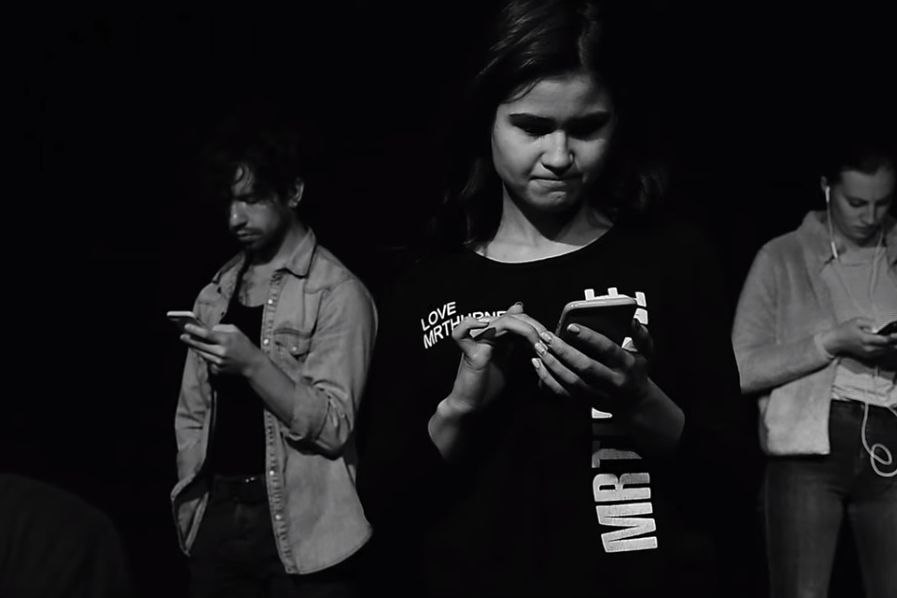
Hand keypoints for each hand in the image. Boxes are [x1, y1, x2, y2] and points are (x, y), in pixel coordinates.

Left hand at [180, 323, 263, 375]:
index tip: (186, 326)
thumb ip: (221, 328)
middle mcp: (221, 352)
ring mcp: (219, 362)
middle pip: (200, 345)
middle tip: (182, 336)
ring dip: (195, 348)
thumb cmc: (244, 344)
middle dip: (190, 340)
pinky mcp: (218, 370)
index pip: (207, 334)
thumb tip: (208, 329)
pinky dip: (205, 356)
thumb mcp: (236, 331)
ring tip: (189, 342)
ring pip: (201, 354)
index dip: (195, 330)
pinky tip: (204, 351)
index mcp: (226, 340)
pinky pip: (207, 361)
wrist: (252, 363)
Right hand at [447, 302, 542, 412]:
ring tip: (537, 345)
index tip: (549, 340)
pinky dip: (470, 324)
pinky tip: (486, 326)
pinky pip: (461, 332)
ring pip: (501, 322)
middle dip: (535, 327)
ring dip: (525, 330)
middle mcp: (485, 333)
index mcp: (495, 333)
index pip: (518, 317)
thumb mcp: (506, 357)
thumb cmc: (487, 383)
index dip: (535, 325)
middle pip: (513, 317)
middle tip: (548, 342)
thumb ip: (514, 341)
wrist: (471, 403)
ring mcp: (477, 341)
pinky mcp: (469, 352)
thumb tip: (523, 323)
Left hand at [531, 318, 653, 414]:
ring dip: (552, 365)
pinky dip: (547, 379)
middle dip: (564, 351)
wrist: (635, 403)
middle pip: (586, 367)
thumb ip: (641, 335)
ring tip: (539, 348)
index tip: (570, 326)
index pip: (607, 349)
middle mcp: (612, 381)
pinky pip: (563, 393)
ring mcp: (598, 394)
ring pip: (572, 382)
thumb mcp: (646, 353)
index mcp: (626, 365)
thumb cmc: (636, 371)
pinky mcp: (585, 402)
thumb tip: (631, 321)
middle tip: (547, 337)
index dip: (589, 337)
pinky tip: (537, 364)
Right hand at [821, 317, 895, 361]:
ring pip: (885, 351)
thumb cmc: (845, 330)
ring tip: (894, 340)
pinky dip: (886, 349)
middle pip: (887, 347)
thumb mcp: (856, 321)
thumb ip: (869, 323)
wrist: (836, 341)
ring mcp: (868, 353)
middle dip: (894, 342)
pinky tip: (887, 344)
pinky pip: (880, 353)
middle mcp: (868, 348)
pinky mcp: (867, 356)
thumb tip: (879, 327)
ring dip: (891, 346)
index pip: (884, 340)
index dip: (894, 338)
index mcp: (865, 339)